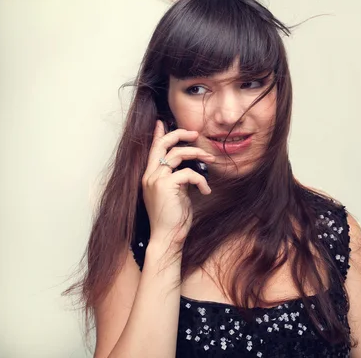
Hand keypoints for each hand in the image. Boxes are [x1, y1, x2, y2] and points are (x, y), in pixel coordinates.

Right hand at [141, 120, 214, 247]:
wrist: (167, 238)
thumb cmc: (173, 219)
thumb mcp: (176, 194)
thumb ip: (178, 179)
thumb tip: (189, 168)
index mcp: (150, 177)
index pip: (153, 150)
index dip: (158, 135)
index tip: (161, 122)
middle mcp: (150, 176)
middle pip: (163, 145)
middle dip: (179, 134)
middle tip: (195, 133)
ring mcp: (156, 180)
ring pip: (177, 154)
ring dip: (197, 154)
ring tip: (210, 159)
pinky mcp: (166, 186)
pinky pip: (188, 173)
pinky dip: (201, 179)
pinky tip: (205, 190)